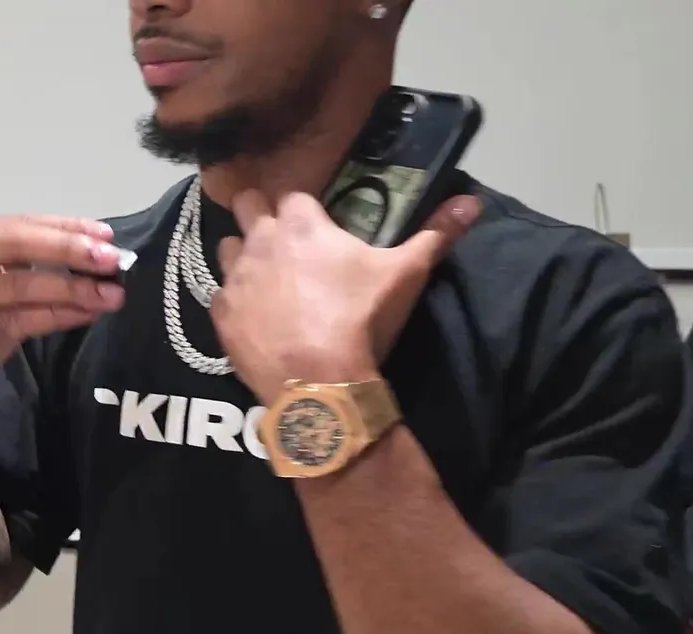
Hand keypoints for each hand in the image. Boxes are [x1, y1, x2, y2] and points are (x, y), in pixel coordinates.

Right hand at [0, 215, 125, 417]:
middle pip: (16, 244)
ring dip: (73, 288)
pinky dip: (60, 316)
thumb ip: (29, 267)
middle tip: (112, 259)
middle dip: (69, 249)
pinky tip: (88, 314)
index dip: (63, 227)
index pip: (17, 224)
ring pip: (23, 285)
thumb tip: (94, 257)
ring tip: (113, 294)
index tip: (105, 234)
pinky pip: (24, 320)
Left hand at [210, 191, 480, 403]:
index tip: (315, 223)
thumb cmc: (362, 320)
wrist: (318, 381)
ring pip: (227, 246)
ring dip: (242, 253)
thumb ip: (436, 234)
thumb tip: (473, 202)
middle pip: (248, 205)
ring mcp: (235, 277)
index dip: (304, 207)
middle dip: (261, 214)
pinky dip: (234, 300)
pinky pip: (219, 294)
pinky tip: (253, 315)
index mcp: (302, 223)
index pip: (294, 194)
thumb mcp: (406, 275)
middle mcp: (261, 240)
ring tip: (265, 275)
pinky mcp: (221, 314)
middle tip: (282, 239)